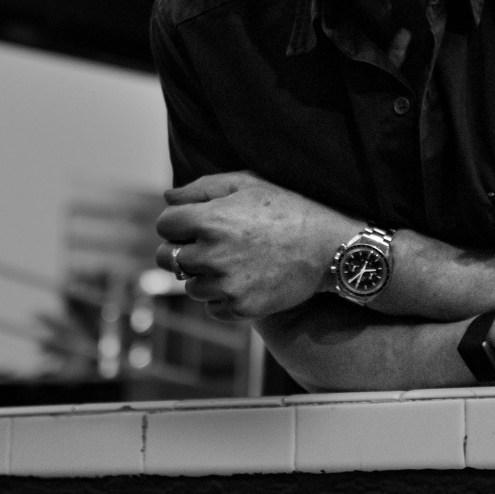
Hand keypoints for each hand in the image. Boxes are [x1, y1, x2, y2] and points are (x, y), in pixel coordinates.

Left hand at [157, 172, 358, 318]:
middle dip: (181, 249)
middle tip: (208, 246)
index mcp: (209, 220)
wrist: (329, 247)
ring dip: (204, 275)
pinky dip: (222, 297)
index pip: (165, 225)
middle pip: (167, 258)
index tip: (196, 223)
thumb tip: (168, 199)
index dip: (179, 221)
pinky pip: (211, 307)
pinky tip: (244, 281)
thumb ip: (202, 188)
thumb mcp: (248, 184)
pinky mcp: (239, 309)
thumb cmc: (288, 209)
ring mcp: (225, 285)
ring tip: (234, 262)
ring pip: (189, 285)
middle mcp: (212, 255)